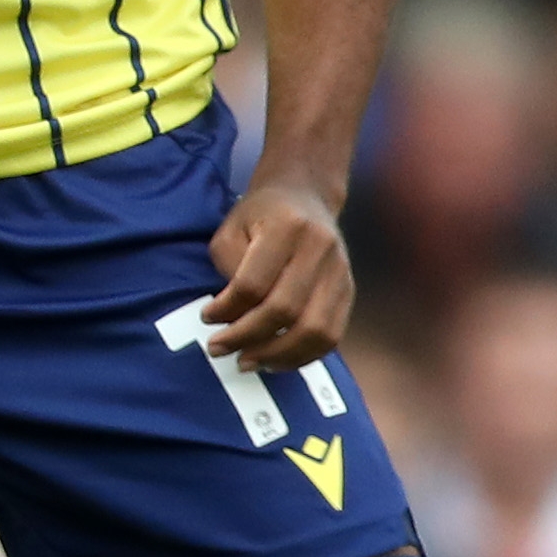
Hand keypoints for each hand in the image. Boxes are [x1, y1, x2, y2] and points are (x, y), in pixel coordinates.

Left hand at [204, 179, 353, 371]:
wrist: (305, 195)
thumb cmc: (260, 216)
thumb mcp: (231, 230)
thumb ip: (230, 271)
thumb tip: (230, 320)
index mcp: (287, 227)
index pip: (254, 283)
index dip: (227, 309)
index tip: (207, 318)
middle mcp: (320, 248)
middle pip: (285, 310)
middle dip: (247, 338)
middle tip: (219, 349)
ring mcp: (340, 271)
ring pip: (315, 330)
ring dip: (278, 355)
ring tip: (248, 361)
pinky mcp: (349, 290)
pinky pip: (331, 336)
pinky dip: (302, 356)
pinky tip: (276, 359)